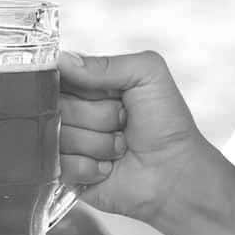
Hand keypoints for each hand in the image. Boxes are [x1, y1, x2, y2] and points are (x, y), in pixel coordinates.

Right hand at [59, 50, 224, 229]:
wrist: (177, 173)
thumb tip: (62, 61)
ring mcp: (68, 143)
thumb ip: (106, 64)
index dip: (78, 85)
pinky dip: (89, 167)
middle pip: (58, 106)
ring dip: (97, 144)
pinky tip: (109, 168)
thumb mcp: (147, 75)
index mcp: (90, 85)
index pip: (59, 74)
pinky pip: (60, 164)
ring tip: (120, 147)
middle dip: (97, 117)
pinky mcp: (67, 173)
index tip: (106, 94)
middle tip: (122, 122)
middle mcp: (75, 112)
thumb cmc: (167, 124)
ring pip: (59, 137)